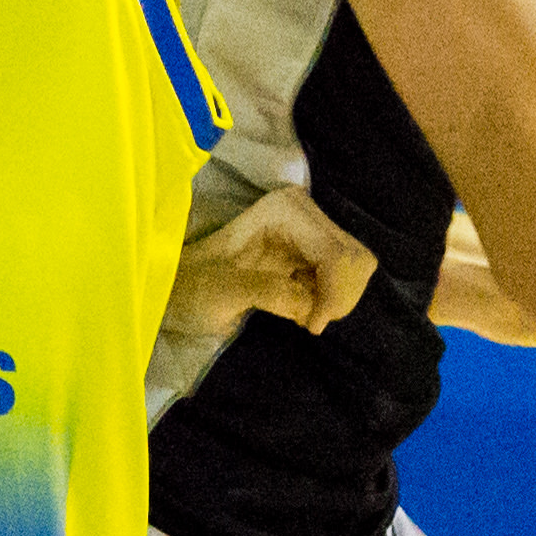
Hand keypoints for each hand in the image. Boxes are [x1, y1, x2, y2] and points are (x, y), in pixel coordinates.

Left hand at [169, 188, 381, 341]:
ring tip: (301, 315)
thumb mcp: (222, 291)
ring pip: (356, 270)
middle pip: (355, 259)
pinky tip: (302, 309)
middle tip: (308, 321)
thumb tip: (308, 304)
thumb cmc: (192, 288)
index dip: (333, 293)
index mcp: (285, 211)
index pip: (336, 253)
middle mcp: (305, 214)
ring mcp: (311, 233)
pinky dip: (330, 301)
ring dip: (335, 300)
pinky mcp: (312, 255)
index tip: (311, 325)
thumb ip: (267, 292)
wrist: (179, 292)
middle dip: (339, 296)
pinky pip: (344, 280)